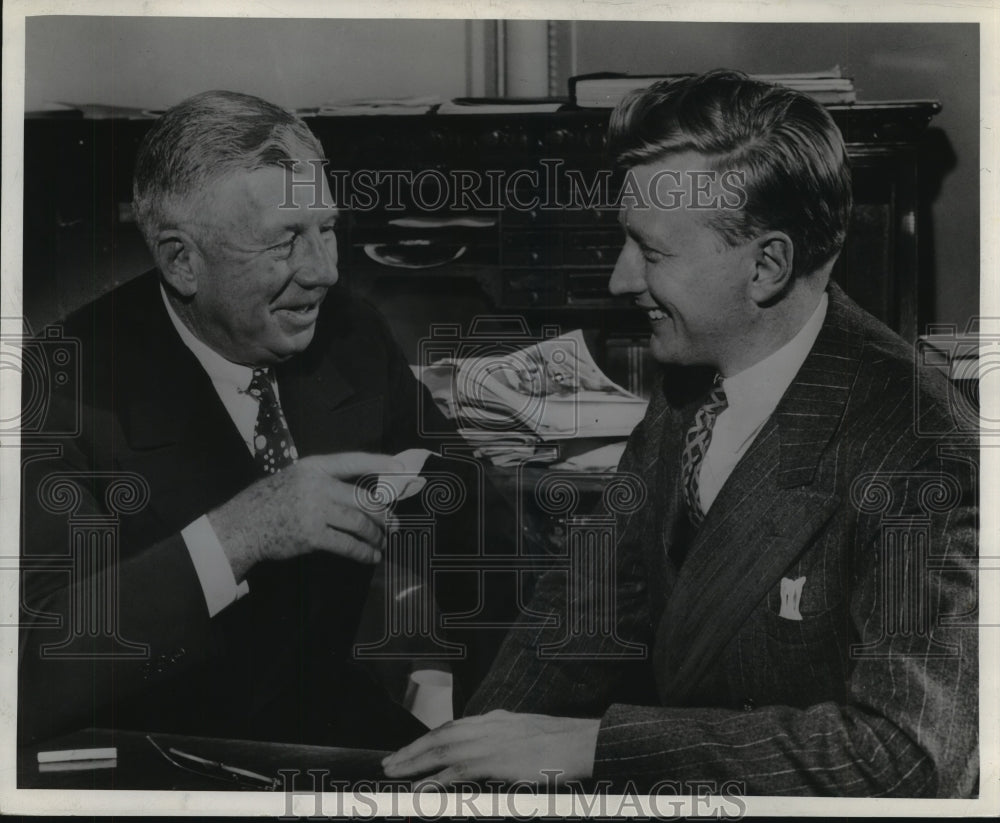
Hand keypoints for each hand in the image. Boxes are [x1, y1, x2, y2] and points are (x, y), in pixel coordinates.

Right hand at [208, 451, 402, 580]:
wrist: (243, 525)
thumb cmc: (269, 501)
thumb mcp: (295, 478)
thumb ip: (323, 482)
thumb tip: (358, 497)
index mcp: (314, 467)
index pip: (353, 461)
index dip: (379, 463)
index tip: (400, 468)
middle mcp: (317, 486)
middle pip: (363, 498)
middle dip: (383, 513)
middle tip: (393, 523)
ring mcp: (315, 510)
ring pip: (359, 522)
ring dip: (375, 534)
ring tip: (382, 541)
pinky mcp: (312, 535)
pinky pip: (347, 544)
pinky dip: (363, 552)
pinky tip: (370, 556)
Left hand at [381, 709, 599, 786]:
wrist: (583, 742)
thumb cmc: (564, 744)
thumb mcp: (529, 735)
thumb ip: (507, 741)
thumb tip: (494, 758)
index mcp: (497, 719)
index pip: (454, 726)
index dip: (430, 738)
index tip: (413, 748)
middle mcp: (489, 726)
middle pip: (441, 735)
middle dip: (413, 748)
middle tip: (391, 761)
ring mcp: (491, 742)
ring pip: (442, 749)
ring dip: (415, 761)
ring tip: (395, 771)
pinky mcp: (496, 761)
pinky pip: (458, 771)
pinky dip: (436, 779)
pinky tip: (421, 789)